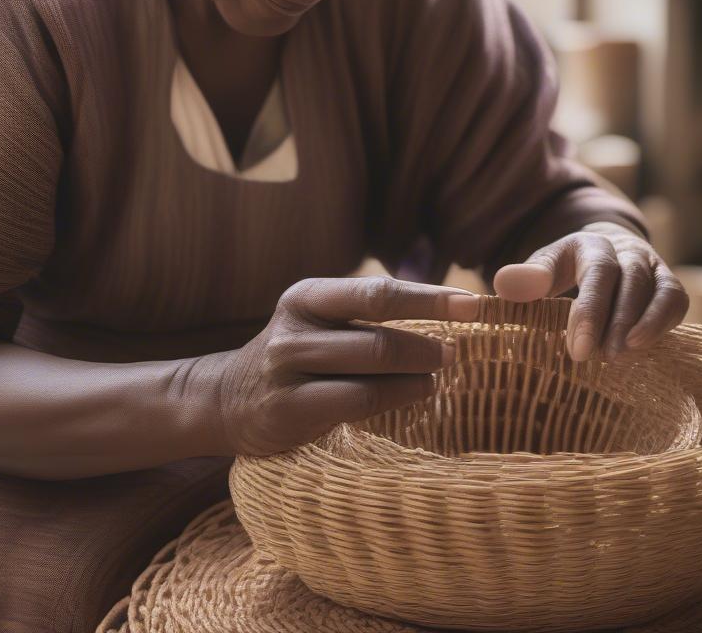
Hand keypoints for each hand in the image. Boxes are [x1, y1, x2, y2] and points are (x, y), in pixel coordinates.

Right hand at [202, 276, 480, 456]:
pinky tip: (419, 393)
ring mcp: (287, 369)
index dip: (429, 298)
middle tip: (459, 348)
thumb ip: (367, 313)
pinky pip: (357, 402)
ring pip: (370, 366)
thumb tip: (448, 307)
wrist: (228, 399)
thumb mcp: (320, 321)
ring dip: (418, 369)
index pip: (377, 291)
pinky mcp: (288, 409)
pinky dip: (397, 397)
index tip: (473, 302)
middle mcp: (294, 327)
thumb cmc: (297, 357)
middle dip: (428, 338)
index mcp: (306, 296)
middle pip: (377, 330)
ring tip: (443, 370)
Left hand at [491, 221, 688, 363]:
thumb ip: (526, 278)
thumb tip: (503, 284)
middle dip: (614, 322)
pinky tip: (643, 348)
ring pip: (659, 290)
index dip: (590, 311)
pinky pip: (676, 301)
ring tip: (618, 357)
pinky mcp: (670, 285)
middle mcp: (626, 251)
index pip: (597, 272)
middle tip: (595, 358)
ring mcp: (653, 266)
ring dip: (642, 327)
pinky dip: (663, 324)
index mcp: (591, 245)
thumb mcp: (542, 269)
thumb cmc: (566, 270)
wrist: (603, 253)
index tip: (576, 349)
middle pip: (629, 281)